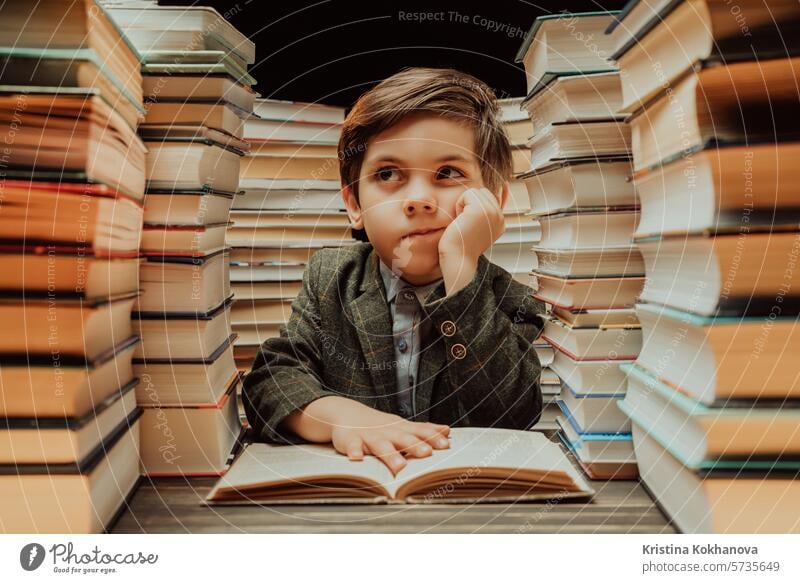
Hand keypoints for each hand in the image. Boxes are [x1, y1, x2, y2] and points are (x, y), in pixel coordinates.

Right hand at [330, 403, 449, 474]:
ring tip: (399, 466)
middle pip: (402, 438)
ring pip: (380, 445)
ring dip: (390, 455)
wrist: (345, 412)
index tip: (446, 445)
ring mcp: (368, 436)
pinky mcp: (350, 440)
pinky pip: (352, 446)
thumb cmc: (378, 425)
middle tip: (427, 453)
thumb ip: (423, 430)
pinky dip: (354, 451)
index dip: (432, 438)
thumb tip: (447, 430)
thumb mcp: (401, 426)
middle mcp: (387, 432)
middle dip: (415, 445)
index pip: (419, 432)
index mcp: (400, 429)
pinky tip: (357, 458)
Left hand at [437, 187, 504, 295]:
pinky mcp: (481, 210)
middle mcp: (500, 217)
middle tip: (466, 224)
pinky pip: (467, 194)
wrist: (457, 259)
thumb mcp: (478, 224)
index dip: (474, 206)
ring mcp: (493, 213)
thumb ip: (488, 208)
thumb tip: (505, 186)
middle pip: (483, 192)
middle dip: (470, 203)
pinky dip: (459, 205)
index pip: (491, 197)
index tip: (471, 224)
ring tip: (464, 222)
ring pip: (475, 191)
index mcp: (501, 222)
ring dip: (464, 204)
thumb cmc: (461, 245)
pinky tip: (461, 221)